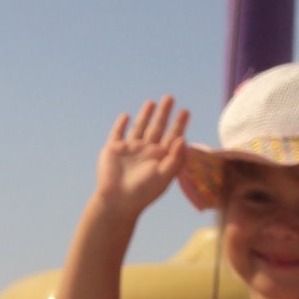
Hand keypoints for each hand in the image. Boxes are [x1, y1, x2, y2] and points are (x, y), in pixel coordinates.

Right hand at [94, 95, 189, 215]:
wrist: (118, 201)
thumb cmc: (143, 192)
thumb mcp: (164, 176)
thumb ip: (176, 158)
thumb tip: (183, 139)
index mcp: (160, 158)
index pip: (172, 137)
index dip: (179, 124)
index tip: (185, 111)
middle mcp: (146, 152)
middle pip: (157, 128)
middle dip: (164, 113)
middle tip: (170, 98)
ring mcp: (130, 150)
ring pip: (139, 127)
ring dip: (145, 115)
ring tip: (151, 102)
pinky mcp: (113, 149)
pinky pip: (118, 133)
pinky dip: (121, 124)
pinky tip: (126, 116)